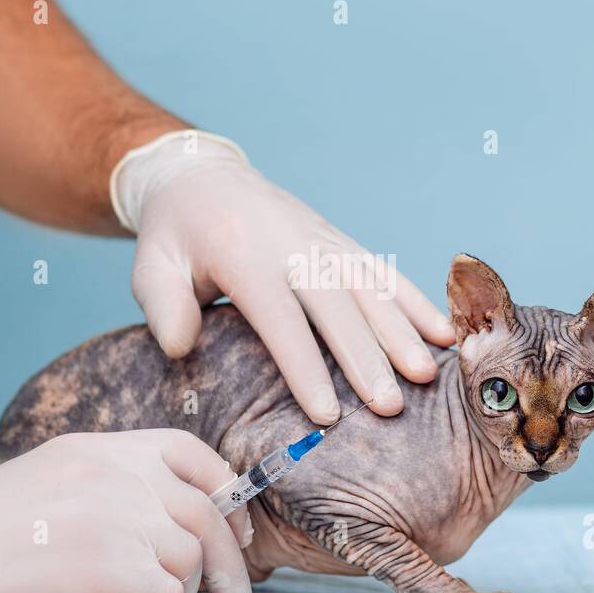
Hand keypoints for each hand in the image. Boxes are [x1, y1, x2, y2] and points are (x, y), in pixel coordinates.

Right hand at [0, 430, 251, 592]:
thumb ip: (110, 486)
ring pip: (190, 563)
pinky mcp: (104, 569)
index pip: (190, 452)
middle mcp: (114, 473)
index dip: (225, 493)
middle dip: (229, 565)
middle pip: (207, 515)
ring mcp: (112, 517)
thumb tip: (175, 525)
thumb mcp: (51, 482)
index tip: (236, 531)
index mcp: (100, 447)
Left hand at [112, 131, 455, 424]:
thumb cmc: (174, 236)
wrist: (202, 177)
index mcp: (243, 256)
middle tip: (391, 408)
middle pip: (337, 307)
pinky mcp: (340, 242)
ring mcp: (322, 241)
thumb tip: (181, 347)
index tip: (326, 415)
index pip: (280, 318)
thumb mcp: (149, 266)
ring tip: (426, 376)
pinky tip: (444, 333)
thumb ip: (163, 305)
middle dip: (367, 359)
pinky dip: (416, 302)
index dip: (304, 367)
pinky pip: (383, 272)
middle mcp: (292, 245)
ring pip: (370, 287)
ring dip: (401, 332)